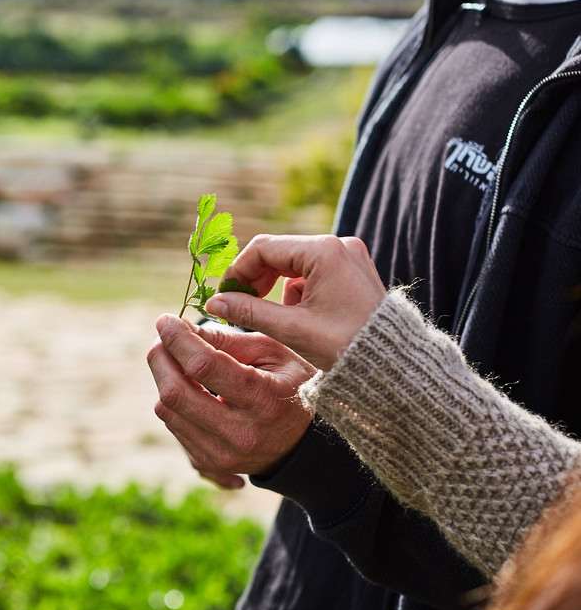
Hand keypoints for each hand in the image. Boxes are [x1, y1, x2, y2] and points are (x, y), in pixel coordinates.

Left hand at [147, 315, 315, 488]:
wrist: (305, 442)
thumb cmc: (290, 385)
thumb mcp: (273, 352)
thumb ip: (228, 339)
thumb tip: (181, 329)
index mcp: (263, 400)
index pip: (204, 366)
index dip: (177, 339)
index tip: (166, 321)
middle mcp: (241, 433)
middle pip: (175, 393)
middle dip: (160, 357)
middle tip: (162, 337)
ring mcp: (223, 454)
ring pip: (167, 411)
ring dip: (162, 377)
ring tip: (173, 357)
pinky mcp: (209, 463)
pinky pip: (173, 425)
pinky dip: (172, 399)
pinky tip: (186, 384)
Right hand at [206, 234, 385, 370]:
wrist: (395, 365)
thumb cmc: (345, 347)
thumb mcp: (291, 329)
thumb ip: (249, 312)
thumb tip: (213, 303)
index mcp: (323, 251)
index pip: (263, 248)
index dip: (238, 272)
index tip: (224, 297)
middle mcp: (338, 245)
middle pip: (278, 253)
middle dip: (256, 280)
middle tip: (240, 308)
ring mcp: (348, 255)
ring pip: (293, 264)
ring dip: (277, 289)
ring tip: (278, 319)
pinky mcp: (353, 270)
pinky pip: (313, 272)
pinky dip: (298, 292)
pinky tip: (301, 317)